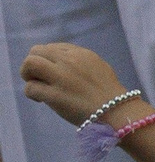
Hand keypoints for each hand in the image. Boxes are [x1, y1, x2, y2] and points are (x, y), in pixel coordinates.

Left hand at [21, 42, 136, 125]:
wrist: (120, 114)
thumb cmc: (112, 96)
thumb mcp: (99, 68)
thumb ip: (79, 62)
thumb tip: (59, 63)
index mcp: (81, 54)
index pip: (52, 47)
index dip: (48, 59)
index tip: (52, 72)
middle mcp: (69, 61)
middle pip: (36, 51)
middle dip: (33, 64)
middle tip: (39, 78)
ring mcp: (61, 78)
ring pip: (29, 63)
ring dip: (27, 74)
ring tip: (35, 85)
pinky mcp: (55, 95)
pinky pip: (31, 88)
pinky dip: (32, 93)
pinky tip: (41, 99)